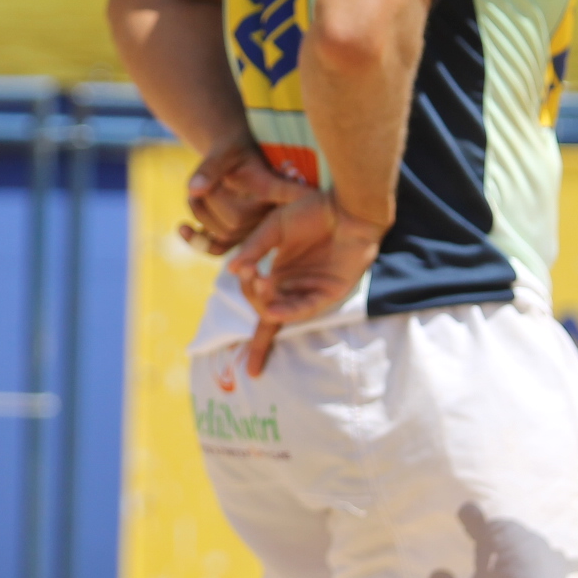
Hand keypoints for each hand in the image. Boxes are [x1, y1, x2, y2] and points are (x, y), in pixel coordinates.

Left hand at [175, 138, 306, 256]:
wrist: (231, 160)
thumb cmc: (233, 151)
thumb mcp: (224, 151)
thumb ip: (210, 167)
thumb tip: (193, 189)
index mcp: (275, 189)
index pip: (290, 196)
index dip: (297, 198)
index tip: (308, 196)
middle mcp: (272, 215)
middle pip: (235, 222)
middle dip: (210, 202)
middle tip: (204, 182)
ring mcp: (256, 230)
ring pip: (222, 235)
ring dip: (200, 214)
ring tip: (196, 192)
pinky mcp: (239, 239)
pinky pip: (216, 248)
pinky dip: (195, 241)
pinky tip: (182, 228)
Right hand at [225, 188, 384, 374]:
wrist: (346, 206)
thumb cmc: (311, 212)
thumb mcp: (274, 227)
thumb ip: (253, 248)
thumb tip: (231, 270)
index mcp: (279, 275)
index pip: (263, 314)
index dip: (257, 345)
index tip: (250, 371)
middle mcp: (295, 289)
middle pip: (265, 311)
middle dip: (252, 296)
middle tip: (250, 273)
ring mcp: (312, 292)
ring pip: (284, 312)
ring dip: (267, 303)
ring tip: (260, 281)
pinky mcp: (331, 291)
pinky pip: (307, 307)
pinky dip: (290, 311)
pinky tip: (273, 309)